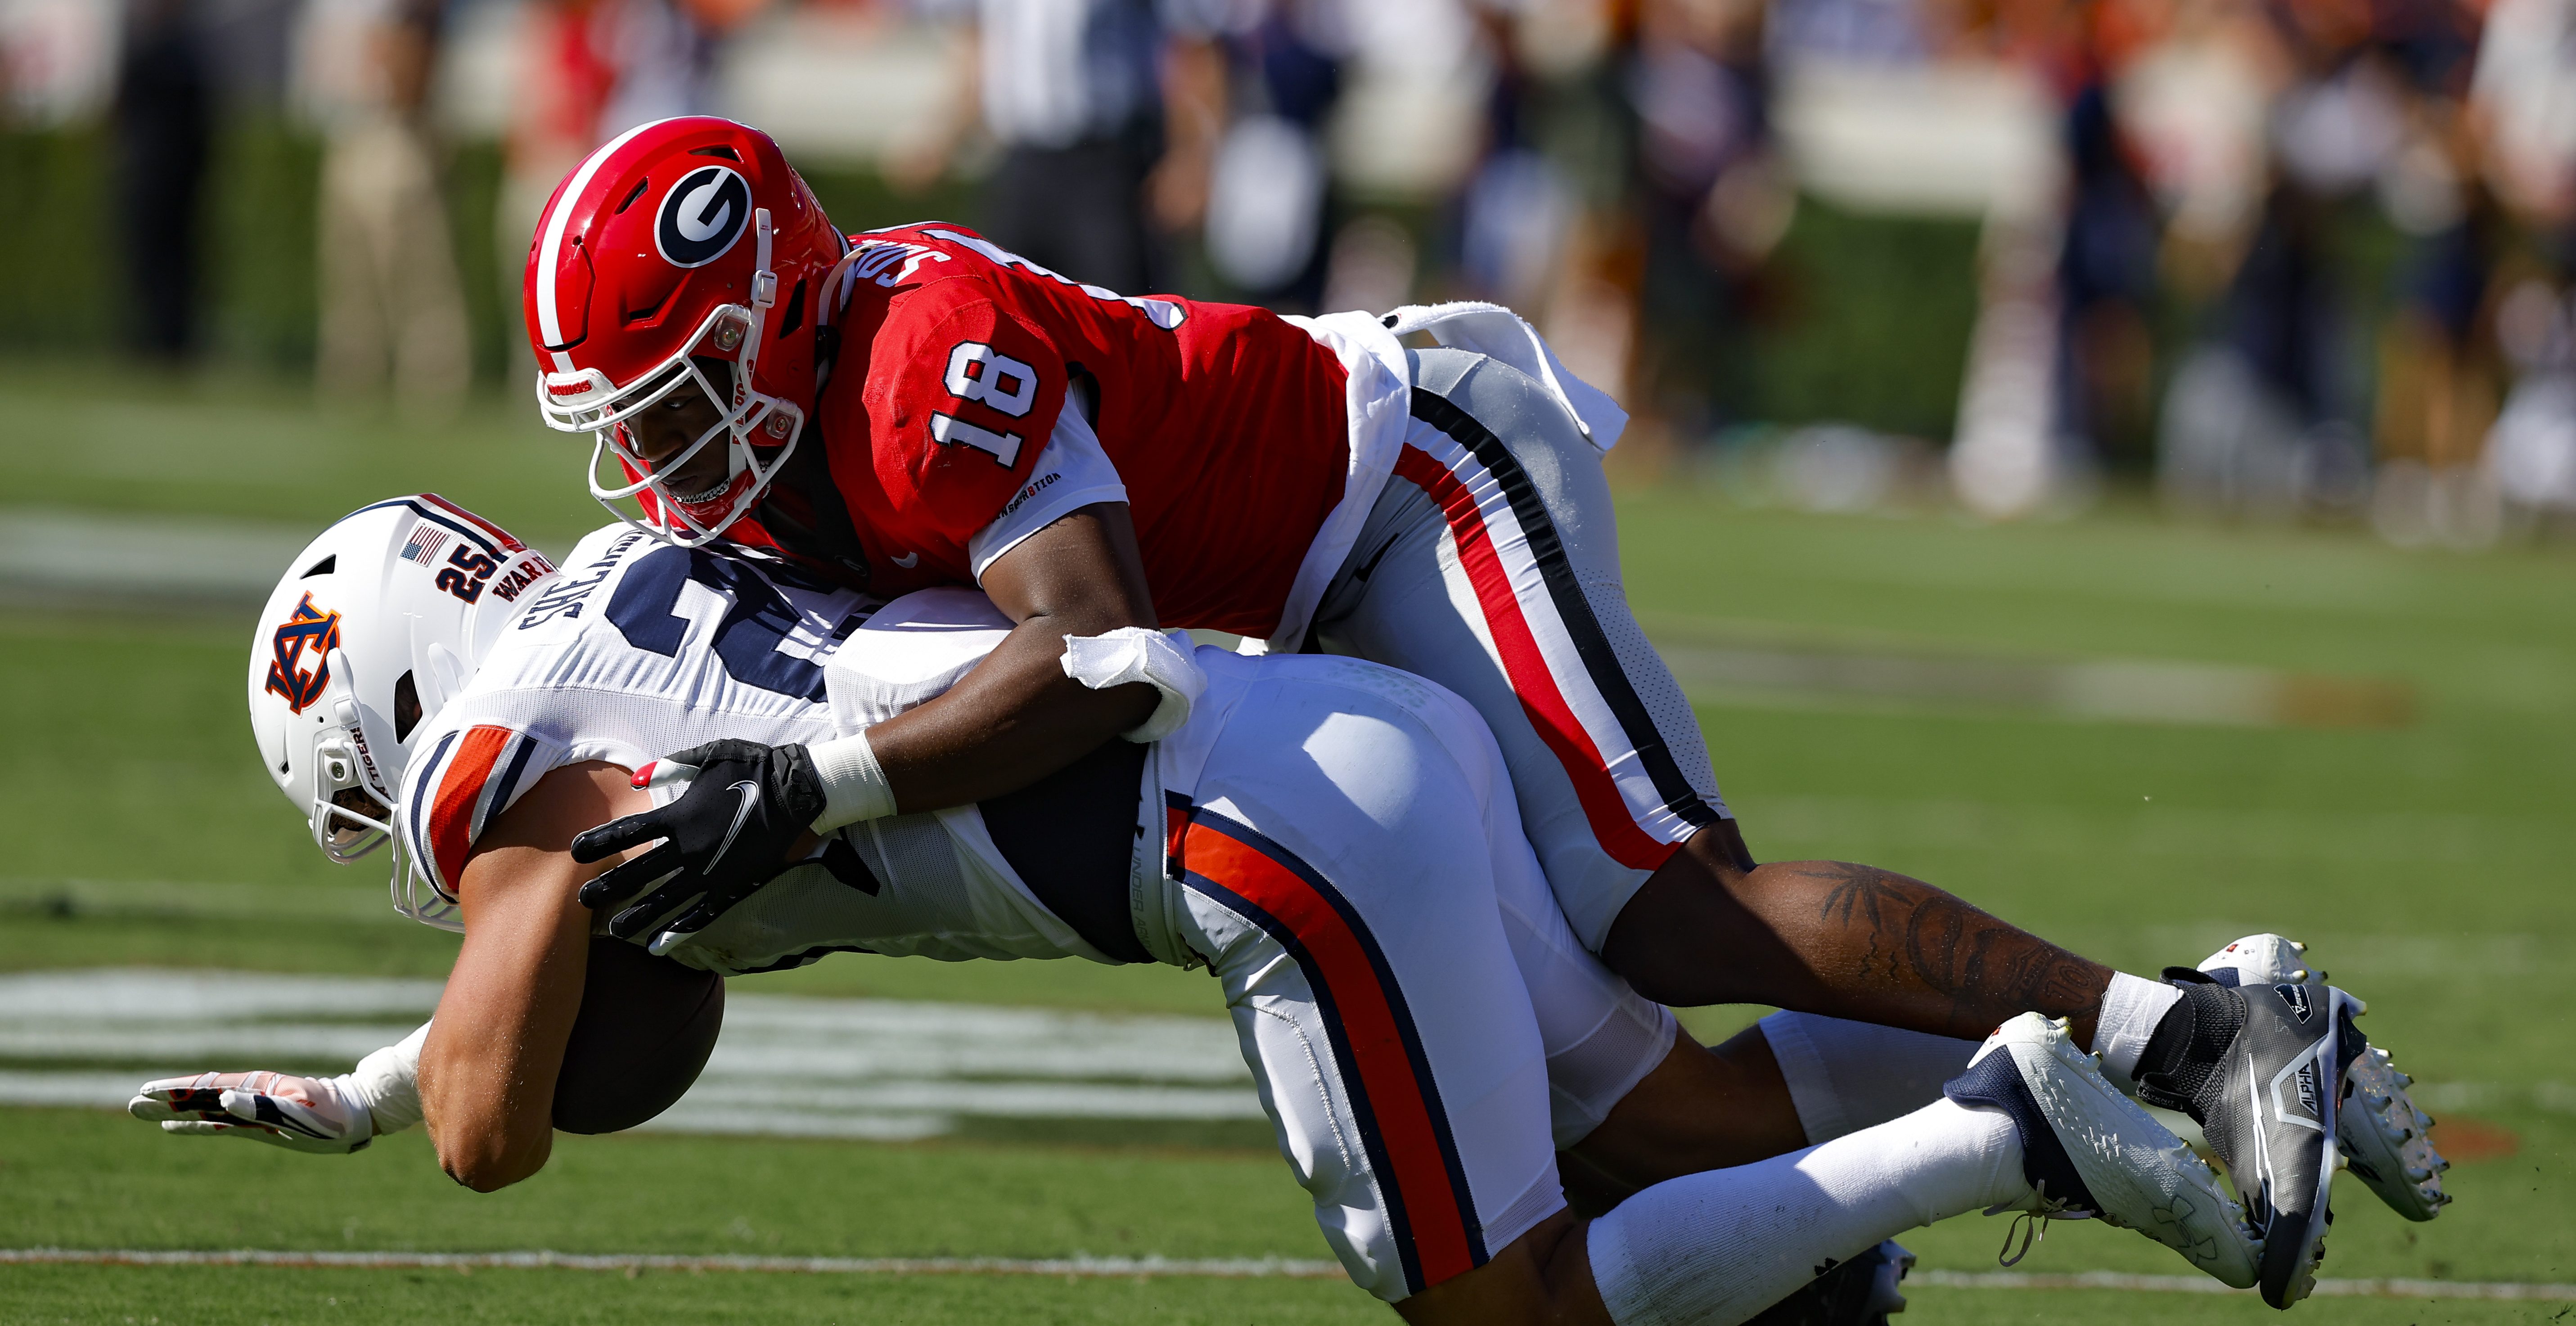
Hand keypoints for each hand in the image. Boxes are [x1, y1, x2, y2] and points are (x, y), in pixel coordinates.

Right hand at [129, 1070, 373, 1153]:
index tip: (146, 1091)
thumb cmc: (334, 1115)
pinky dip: (194, 1124)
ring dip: (173, 1111)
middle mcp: (251, 1095)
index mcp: (259, 1088)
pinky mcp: (259, 1125)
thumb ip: (264, 1107)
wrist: (359, 1115)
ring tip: (143, 1113)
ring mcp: (253, 1109)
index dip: (177, 1090)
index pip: (209, 1087)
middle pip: (199, 1096)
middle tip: (130, 1104)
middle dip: (165, 1099)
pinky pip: (219, 1124)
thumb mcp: (301, 1113)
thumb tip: (224, 1099)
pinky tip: (176, 1127)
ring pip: (204, 1110)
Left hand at [570, 739, 825, 945]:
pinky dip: (678, 931)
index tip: (575, 851)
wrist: (798, 791)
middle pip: (638, 872)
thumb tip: (635, 777)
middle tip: (582, 900)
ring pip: (664, 900)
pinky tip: (658, 945)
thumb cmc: (754, 767)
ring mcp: (710, 870)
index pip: (627, 831)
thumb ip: (669, 768)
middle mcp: (688, 848)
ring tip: (613, 931)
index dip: (598, 842)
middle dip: (607, 887)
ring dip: (636, 916)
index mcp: (679, 815)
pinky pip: (700, 913)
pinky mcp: (732, 885)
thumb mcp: (710, 755)